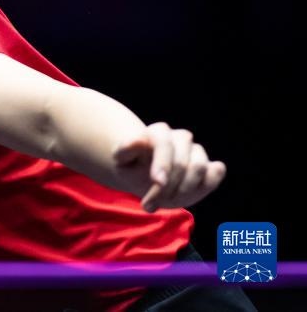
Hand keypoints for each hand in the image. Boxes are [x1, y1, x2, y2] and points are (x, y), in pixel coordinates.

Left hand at [112, 122, 226, 211]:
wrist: (142, 176)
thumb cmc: (131, 167)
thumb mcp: (121, 161)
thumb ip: (126, 149)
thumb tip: (141, 139)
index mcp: (158, 133)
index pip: (165, 144)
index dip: (163, 163)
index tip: (158, 182)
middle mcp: (180, 138)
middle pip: (183, 162)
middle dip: (168, 188)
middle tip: (149, 204)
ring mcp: (196, 151)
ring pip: (200, 167)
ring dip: (184, 191)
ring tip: (164, 203)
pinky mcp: (210, 166)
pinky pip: (217, 172)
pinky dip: (206, 186)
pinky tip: (188, 196)